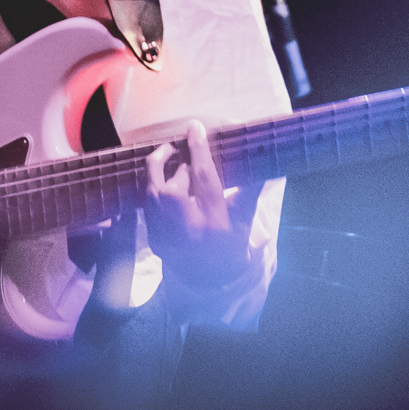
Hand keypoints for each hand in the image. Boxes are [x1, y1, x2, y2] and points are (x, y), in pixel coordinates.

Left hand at [143, 120, 257, 288]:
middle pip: (174, 185)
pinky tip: (161, 178)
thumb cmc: (231, 245)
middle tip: (186, 151)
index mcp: (215, 222)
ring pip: (153, 191)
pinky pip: (146, 202)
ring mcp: (165, 235)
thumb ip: (250, 187)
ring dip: (158, 169)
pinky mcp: (151, 236)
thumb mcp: (245, 218)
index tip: (194, 127)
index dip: (198, 149)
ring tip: (169, 156)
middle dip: (179, 163)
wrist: (210, 282)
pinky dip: (152, 186)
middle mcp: (187, 229)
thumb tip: (262, 155)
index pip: (203, 178)